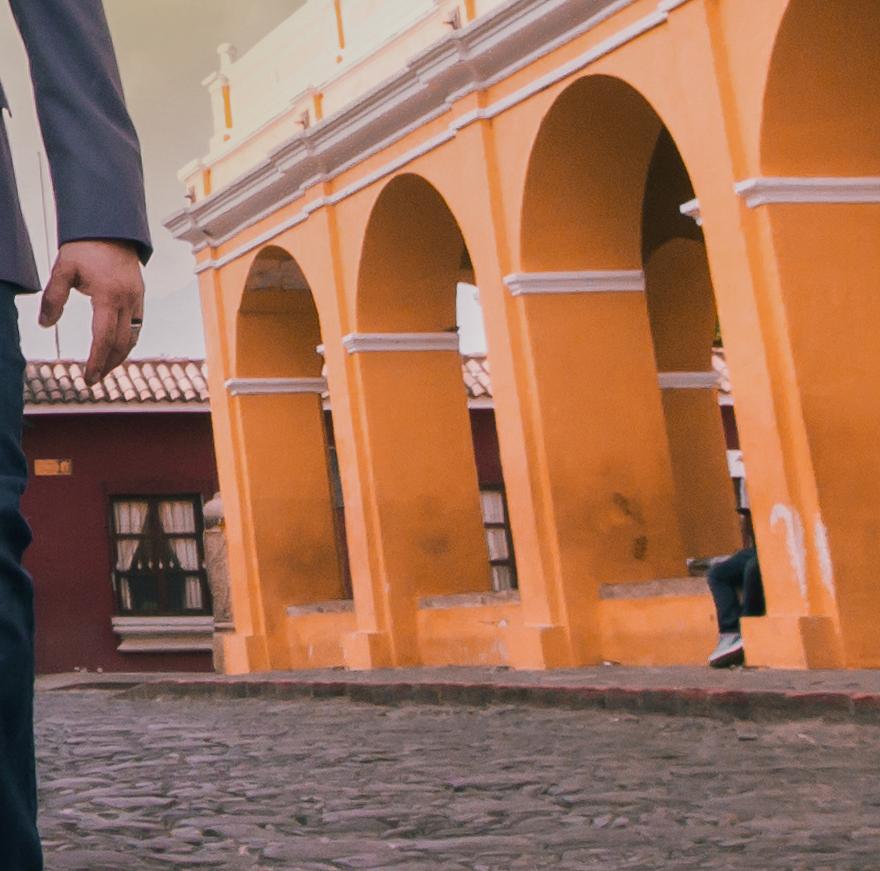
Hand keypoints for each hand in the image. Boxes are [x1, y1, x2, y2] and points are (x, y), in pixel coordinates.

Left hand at [39, 240, 144, 385]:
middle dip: (108, 365)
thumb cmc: (85, 248)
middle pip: (121, 344)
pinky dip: (128, 342)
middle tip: (93, 379)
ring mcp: (137, 300)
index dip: (97, 361)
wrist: (111, 229)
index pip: (104, 338)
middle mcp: (128, 301)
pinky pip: (137, 326)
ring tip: (104, 369)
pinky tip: (116, 348)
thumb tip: (44, 323)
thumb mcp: (63, 270)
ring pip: (132, 338)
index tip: (88, 378)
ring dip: (119, 357)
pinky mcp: (140, 297)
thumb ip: (53, 298)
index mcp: (109, 297)